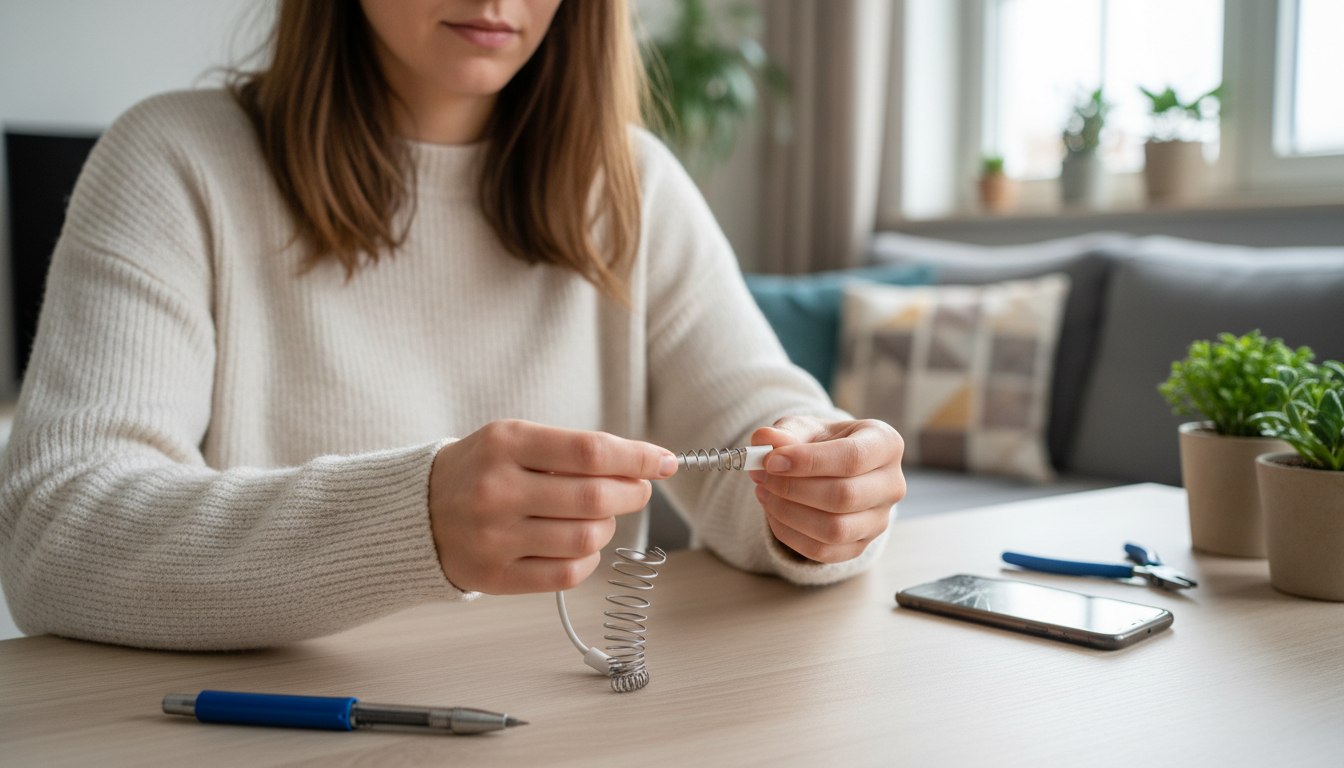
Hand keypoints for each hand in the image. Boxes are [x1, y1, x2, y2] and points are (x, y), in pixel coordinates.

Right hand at [428, 420, 676, 593]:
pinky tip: (580, 546)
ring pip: (585, 539)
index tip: (664, 462)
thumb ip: (572, 450)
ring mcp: (494, 537)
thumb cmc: (481, 469)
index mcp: (505, 444)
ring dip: (607, 527)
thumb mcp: (515, 440)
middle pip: (594, 498)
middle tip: (638, 490)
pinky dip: (588, 560)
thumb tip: (642, 465)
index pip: (590, 451)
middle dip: (632, 494)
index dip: (637, 458)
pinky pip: (566, 574)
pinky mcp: (495, 576)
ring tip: (598, 516)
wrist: (416, 510)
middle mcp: (497, 490)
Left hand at [749, 416, 904, 562]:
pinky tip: (773, 512)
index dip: (809, 461)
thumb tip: (764, 440)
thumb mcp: (802, 428)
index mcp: (885, 444)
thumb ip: (783, 432)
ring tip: (764, 492)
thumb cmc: (818, 443)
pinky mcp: (861, 545)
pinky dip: (790, 534)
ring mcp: (880, 519)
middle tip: (761, 476)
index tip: (771, 460)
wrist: (827, 468)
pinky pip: (824, 551)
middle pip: (845, 496)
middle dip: (793, 488)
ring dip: (789, 513)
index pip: (853, 457)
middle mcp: (892, 484)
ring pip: (836, 529)